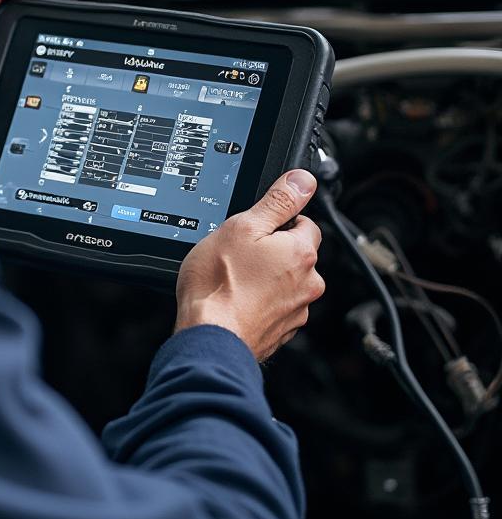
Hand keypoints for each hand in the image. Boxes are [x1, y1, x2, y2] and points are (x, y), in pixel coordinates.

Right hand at [174, 170, 325, 361]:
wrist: (210, 338)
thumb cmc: (219, 286)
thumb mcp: (241, 227)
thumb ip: (277, 201)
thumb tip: (304, 180)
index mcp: (301, 252)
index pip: (304, 223)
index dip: (278, 221)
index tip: (256, 229)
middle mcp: (308, 283)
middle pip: (296, 254)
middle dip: (273, 251)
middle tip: (239, 254)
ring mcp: (296, 310)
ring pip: (286, 282)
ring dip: (266, 279)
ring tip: (234, 280)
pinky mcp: (282, 331)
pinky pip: (275, 307)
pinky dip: (260, 303)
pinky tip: (236, 300)